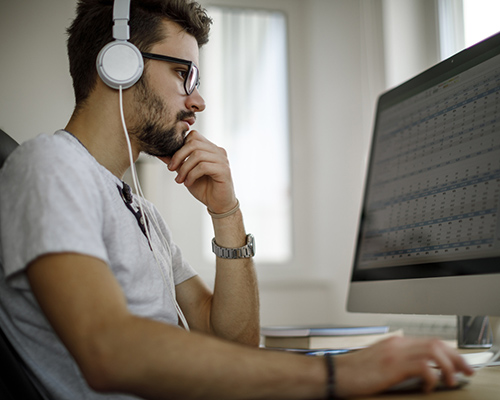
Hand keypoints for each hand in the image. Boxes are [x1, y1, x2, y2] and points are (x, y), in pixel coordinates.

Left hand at [158, 130, 236, 212]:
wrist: (218, 204)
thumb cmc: (204, 188)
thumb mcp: (186, 172)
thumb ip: (177, 162)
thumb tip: (160, 153)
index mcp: (210, 148)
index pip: (194, 136)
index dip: (180, 145)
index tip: (172, 161)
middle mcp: (218, 151)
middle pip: (194, 143)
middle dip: (179, 156)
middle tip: (171, 169)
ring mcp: (222, 159)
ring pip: (198, 155)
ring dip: (184, 168)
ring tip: (180, 180)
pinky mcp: (224, 170)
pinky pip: (203, 167)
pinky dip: (192, 175)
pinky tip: (188, 183)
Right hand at [334, 336, 474, 397]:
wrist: (334, 373)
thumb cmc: (353, 371)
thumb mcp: (379, 361)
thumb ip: (397, 359)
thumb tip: (419, 369)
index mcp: (395, 342)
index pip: (430, 341)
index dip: (450, 352)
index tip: (460, 364)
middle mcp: (397, 343)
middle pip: (437, 343)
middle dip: (456, 357)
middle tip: (466, 370)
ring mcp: (394, 353)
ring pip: (433, 351)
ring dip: (448, 366)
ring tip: (451, 380)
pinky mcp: (391, 366)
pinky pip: (422, 367)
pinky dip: (432, 377)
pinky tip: (429, 386)